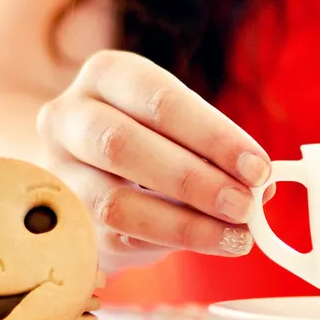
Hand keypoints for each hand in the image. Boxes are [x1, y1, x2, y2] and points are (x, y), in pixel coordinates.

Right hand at [37, 50, 272, 271]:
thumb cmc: (149, 142)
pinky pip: (112, 238)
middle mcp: (69, 116)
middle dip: (194, 180)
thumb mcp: (179, 130)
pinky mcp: (61, 219)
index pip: (160, 100)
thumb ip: (216, 152)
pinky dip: (167, 243)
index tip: (258, 168)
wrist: (88, 172)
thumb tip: (262, 187)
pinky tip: (207, 243)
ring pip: (113, 201)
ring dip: (185, 223)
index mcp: (108, 76)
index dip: (213, 136)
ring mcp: (57, 170)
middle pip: (123, 145)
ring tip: (234, 235)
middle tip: (245, 205)